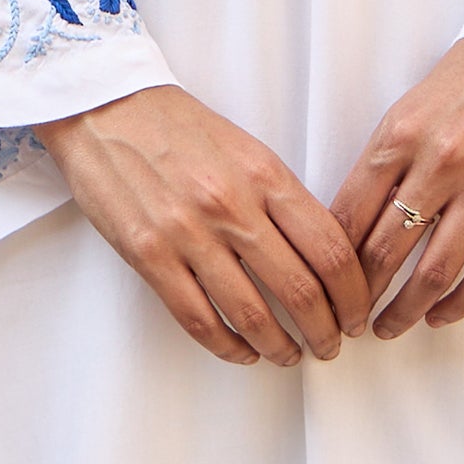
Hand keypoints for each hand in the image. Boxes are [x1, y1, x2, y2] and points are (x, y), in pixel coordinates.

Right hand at [41, 85, 375, 366]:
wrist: (106, 108)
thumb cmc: (179, 128)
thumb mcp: (247, 150)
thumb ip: (282, 200)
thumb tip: (320, 256)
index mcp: (265, 176)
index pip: (331, 249)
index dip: (354, 293)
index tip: (357, 312)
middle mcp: (232, 207)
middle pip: (301, 290)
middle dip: (326, 330)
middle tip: (332, 345)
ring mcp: (187, 234)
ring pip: (251, 314)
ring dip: (280, 347)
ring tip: (290, 355)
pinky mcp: (148, 255)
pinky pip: (197, 318)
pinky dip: (227, 347)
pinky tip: (242, 353)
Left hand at [333, 37, 463, 333]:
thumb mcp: (412, 105)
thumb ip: (385, 159)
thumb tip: (354, 219)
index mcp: (400, 134)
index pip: (349, 213)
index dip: (330, 259)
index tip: (322, 281)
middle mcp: (438, 161)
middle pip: (384, 249)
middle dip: (359, 294)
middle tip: (346, 318)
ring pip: (434, 270)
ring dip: (406, 309)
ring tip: (388, 327)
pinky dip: (461, 302)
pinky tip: (442, 316)